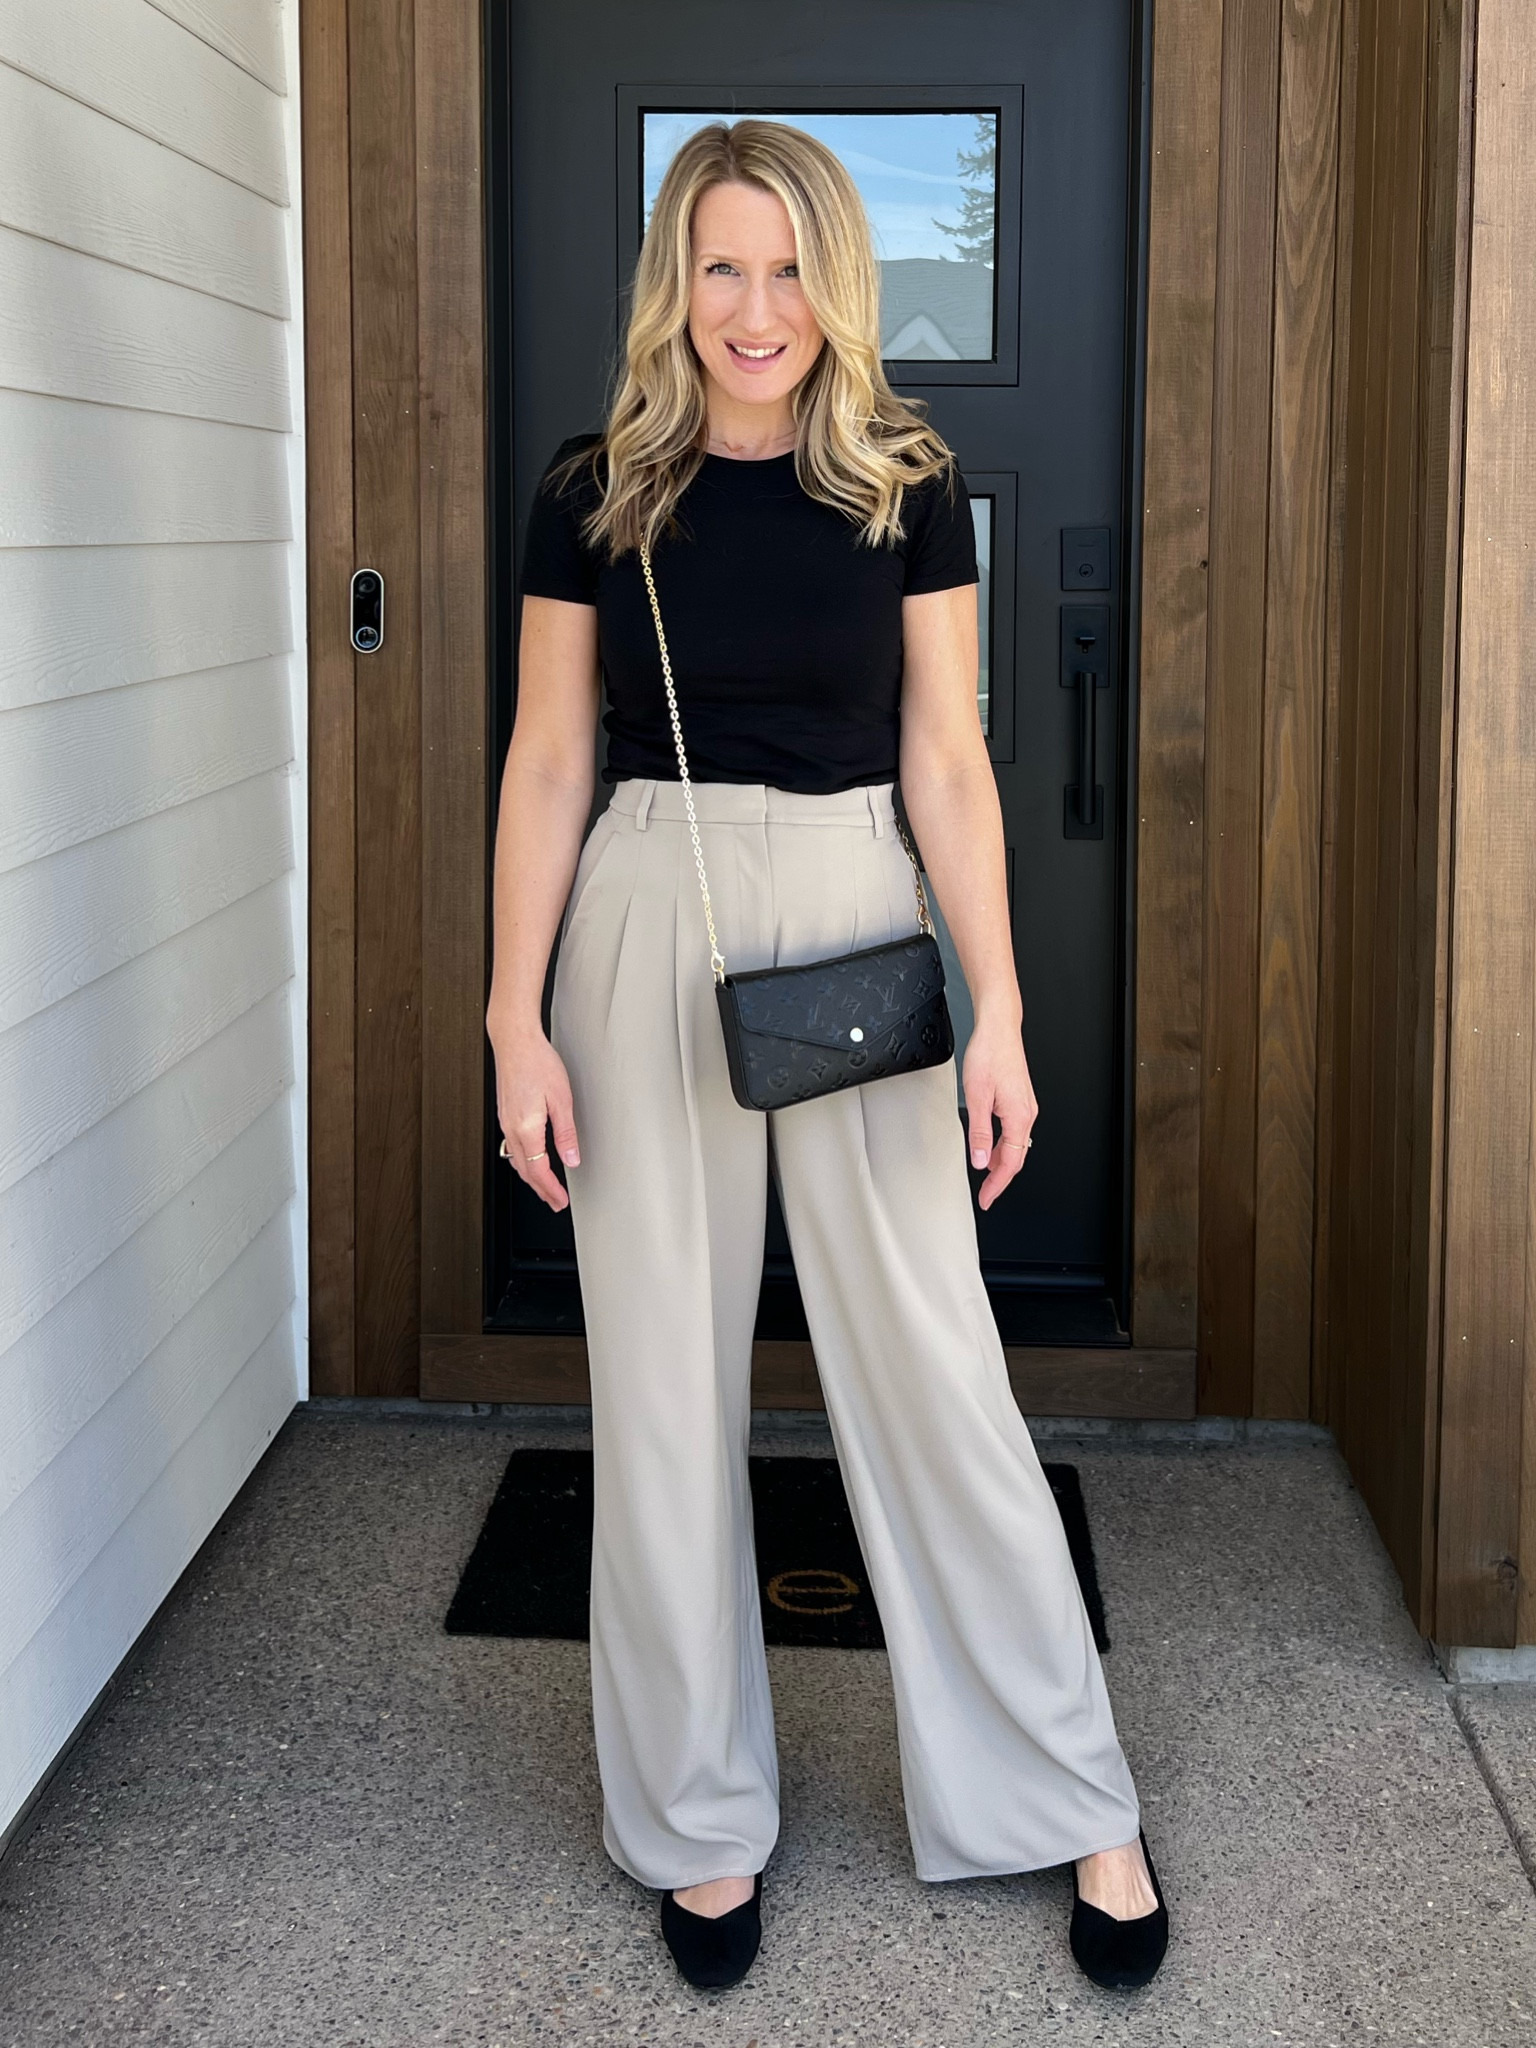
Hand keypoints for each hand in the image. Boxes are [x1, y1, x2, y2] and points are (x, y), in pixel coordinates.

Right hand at [486, 1014, 579, 1212]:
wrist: (514, 1041)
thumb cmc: (537, 1062)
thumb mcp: (561, 1099)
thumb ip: (566, 1133)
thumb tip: (571, 1159)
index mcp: (526, 1128)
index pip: (538, 1170)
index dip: (550, 1189)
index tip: (560, 1200)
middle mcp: (511, 1128)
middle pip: (524, 1170)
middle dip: (541, 1190)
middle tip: (554, 1202)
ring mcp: (505, 1121)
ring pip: (516, 1160)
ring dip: (531, 1178)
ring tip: (545, 1187)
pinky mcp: (505, 1114)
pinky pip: (512, 1147)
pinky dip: (523, 1162)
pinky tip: (530, 1160)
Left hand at [961, 1013, 1038, 1210]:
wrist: (999, 1029)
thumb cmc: (989, 1055)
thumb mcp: (976, 1097)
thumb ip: (979, 1132)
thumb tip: (980, 1160)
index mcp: (1019, 1117)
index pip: (1010, 1163)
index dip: (997, 1185)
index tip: (987, 1198)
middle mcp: (1027, 1113)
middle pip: (1017, 1157)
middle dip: (1001, 1179)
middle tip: (986, 1194)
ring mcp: (1025, 1106)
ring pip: (1016, 1145)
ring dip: (1001, 1162)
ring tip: (985, 1174)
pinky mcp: (1020, 1100)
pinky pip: (1014, 1132)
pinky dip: (1003, 1146)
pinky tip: (991, 1147)